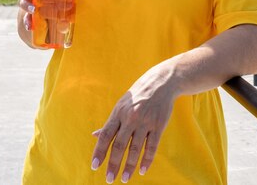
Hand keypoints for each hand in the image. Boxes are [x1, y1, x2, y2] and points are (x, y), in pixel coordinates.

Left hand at [91, 63, 177, 182]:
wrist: (161, 82)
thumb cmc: (138, 95)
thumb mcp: (122, 105)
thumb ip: (110, 122)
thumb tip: (95, 136)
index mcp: (118, 112)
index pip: (106, 135)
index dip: (99, 151)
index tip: (94, 166)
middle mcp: (130, 117)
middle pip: (119, 145)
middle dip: (113, 164)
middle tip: (109, 179)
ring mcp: (145, 122)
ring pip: (135, 149)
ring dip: (129, 166)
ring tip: (124, 179)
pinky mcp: (158, 125)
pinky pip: (152, 146)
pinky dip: (146, 160)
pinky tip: (142, 170)